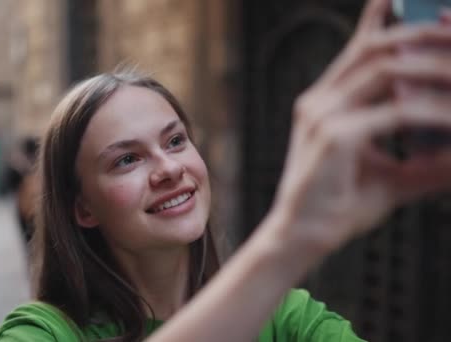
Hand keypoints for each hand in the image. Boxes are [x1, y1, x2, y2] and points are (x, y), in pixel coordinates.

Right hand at [270, 0, 450, 253]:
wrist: (301, 237)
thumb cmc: (336, 206)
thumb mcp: (389, 175)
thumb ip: (427, 159)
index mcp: (324, 103)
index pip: (357, 50)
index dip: (383, 21)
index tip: (403, 1)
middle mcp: (319, 101)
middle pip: (376, 49)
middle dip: (424, 35)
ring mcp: (323, 115)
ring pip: (387, 69)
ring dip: (435, 67)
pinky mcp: (334, 136)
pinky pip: (395, 113)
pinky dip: (433, 114)